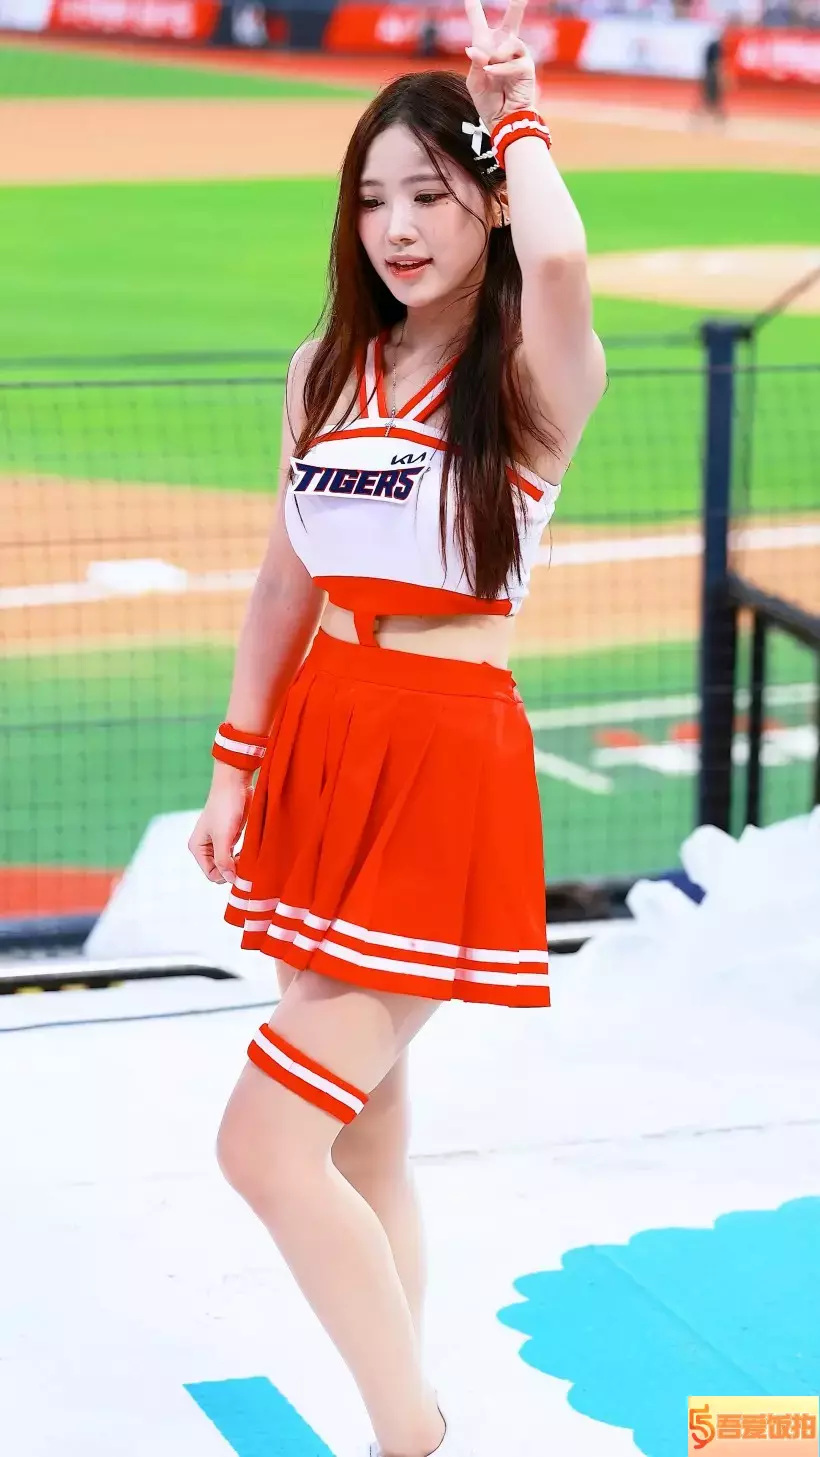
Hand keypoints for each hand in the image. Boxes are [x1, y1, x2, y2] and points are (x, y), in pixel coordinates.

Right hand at [188, 774, 252, 884]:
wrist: (235, 783)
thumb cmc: (226, 807)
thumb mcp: (224, 836)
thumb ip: (224, 860)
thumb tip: (229, 880)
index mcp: (197, 848)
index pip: (212, 875)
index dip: (227, 875)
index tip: (241, 869)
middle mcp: (205, 847)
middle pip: (220, 871)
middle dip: (233, 869)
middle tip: (246, 862)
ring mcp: (217, 842)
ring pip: (228, 863)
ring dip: (238, 864)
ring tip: (248, 856)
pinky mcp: (229, 836)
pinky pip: (234, 855)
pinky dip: (242, 856)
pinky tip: (249, 851)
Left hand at [464, 0, 537, 129]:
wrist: (502, 120)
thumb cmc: (488, 101)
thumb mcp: (475, 81)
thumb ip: (475, 62)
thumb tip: (474, 48)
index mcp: (487, 46)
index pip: (479, 23)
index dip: (474, 9)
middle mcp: (504, 47)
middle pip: (513, 19)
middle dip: (517, 4)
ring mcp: (517, 56)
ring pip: (510, 41)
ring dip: (497, 54)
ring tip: (489, 68)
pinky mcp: (526, 68)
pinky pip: (513, 63)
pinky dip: (500, 69)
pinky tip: (490, 72)